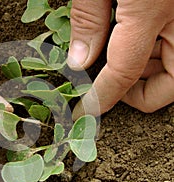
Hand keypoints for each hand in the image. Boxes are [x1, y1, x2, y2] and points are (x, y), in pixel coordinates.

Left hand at [68, 0, 173, 118]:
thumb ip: (88, 18)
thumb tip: (78, 61)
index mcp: (151, 9)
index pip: (124, 72)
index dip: (102, 96)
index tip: (86, 110)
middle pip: (169, 82)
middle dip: (137, 93)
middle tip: (106, 87)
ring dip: (147, 72)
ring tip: (111, 64)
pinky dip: (155, 52)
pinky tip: (127, 41)